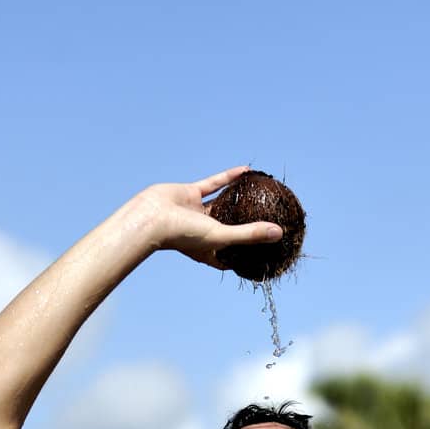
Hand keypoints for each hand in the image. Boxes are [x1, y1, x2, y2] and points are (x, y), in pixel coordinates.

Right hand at [147, 168, 282, 269]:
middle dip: (248, 226)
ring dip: (239, 198)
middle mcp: (205, 233)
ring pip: (223, 204)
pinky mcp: (191, 194)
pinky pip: (214, 184)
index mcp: (210, 251)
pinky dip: (228, 177)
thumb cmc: (183, 235)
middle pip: (232, 229)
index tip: (264, 255)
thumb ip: (249, 234)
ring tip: (260, 192)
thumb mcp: (221, 236)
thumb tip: (279, 233)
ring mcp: (197, 213)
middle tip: (269, 220)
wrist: (150, 217)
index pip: (233, 257)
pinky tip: (246, 171)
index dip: (246, 257)